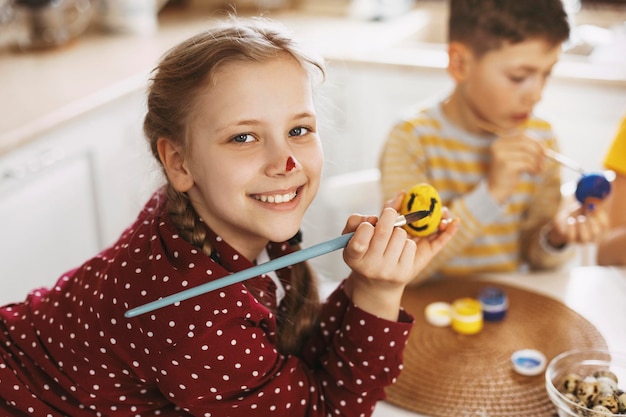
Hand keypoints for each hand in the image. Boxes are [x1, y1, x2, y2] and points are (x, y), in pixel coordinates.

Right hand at [341, 204, 457, 320]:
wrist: (378, 284)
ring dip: (398, 231)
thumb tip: (400, 196)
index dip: (365, 227)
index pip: (357, 241)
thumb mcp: (355, 236)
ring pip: (400, 235)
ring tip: (392, 238)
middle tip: (390, 214)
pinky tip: (400, 248)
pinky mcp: (404, 273)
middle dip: (389, 216)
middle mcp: (369, 267)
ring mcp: (387, 271)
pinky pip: (410, 245)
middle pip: (383, 231)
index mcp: (352, 256)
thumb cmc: (365, 251)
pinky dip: (407, 242)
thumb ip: (364, 218)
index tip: (369, 224)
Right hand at [488, 132, 544, 202]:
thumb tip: (544, 147)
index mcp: (500, 143)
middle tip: (545, 160)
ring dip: (537, 163)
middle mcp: (499, 146)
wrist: (495, 191)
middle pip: (526, 143)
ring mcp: (501, 155)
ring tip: (538, 170)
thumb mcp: (515, 159)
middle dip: (538, 151)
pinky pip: (527, 163)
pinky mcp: (506, 165)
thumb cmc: (508, 175)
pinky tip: (533, 174)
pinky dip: (534, 168)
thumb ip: (526, 150)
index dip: (536, 141)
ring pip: (528, 154)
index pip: (522, 136)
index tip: (545, 149)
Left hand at [546, 202, 608, 246]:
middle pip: (596, 232)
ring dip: (582, 225)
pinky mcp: (570, 239)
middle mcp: (593, 237)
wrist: (563, 220)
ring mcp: (582, 240)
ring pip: (585, 237)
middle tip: (587, 211)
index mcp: (600, 228)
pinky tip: (570, 220)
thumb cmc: (578, 213)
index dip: (600, 215)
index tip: (594, 206)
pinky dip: (571, 227)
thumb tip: (592, 198)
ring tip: (579, 217)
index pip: (605, 224)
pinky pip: (571, 236)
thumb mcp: (583, 206)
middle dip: (592, 220)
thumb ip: (589, 203)